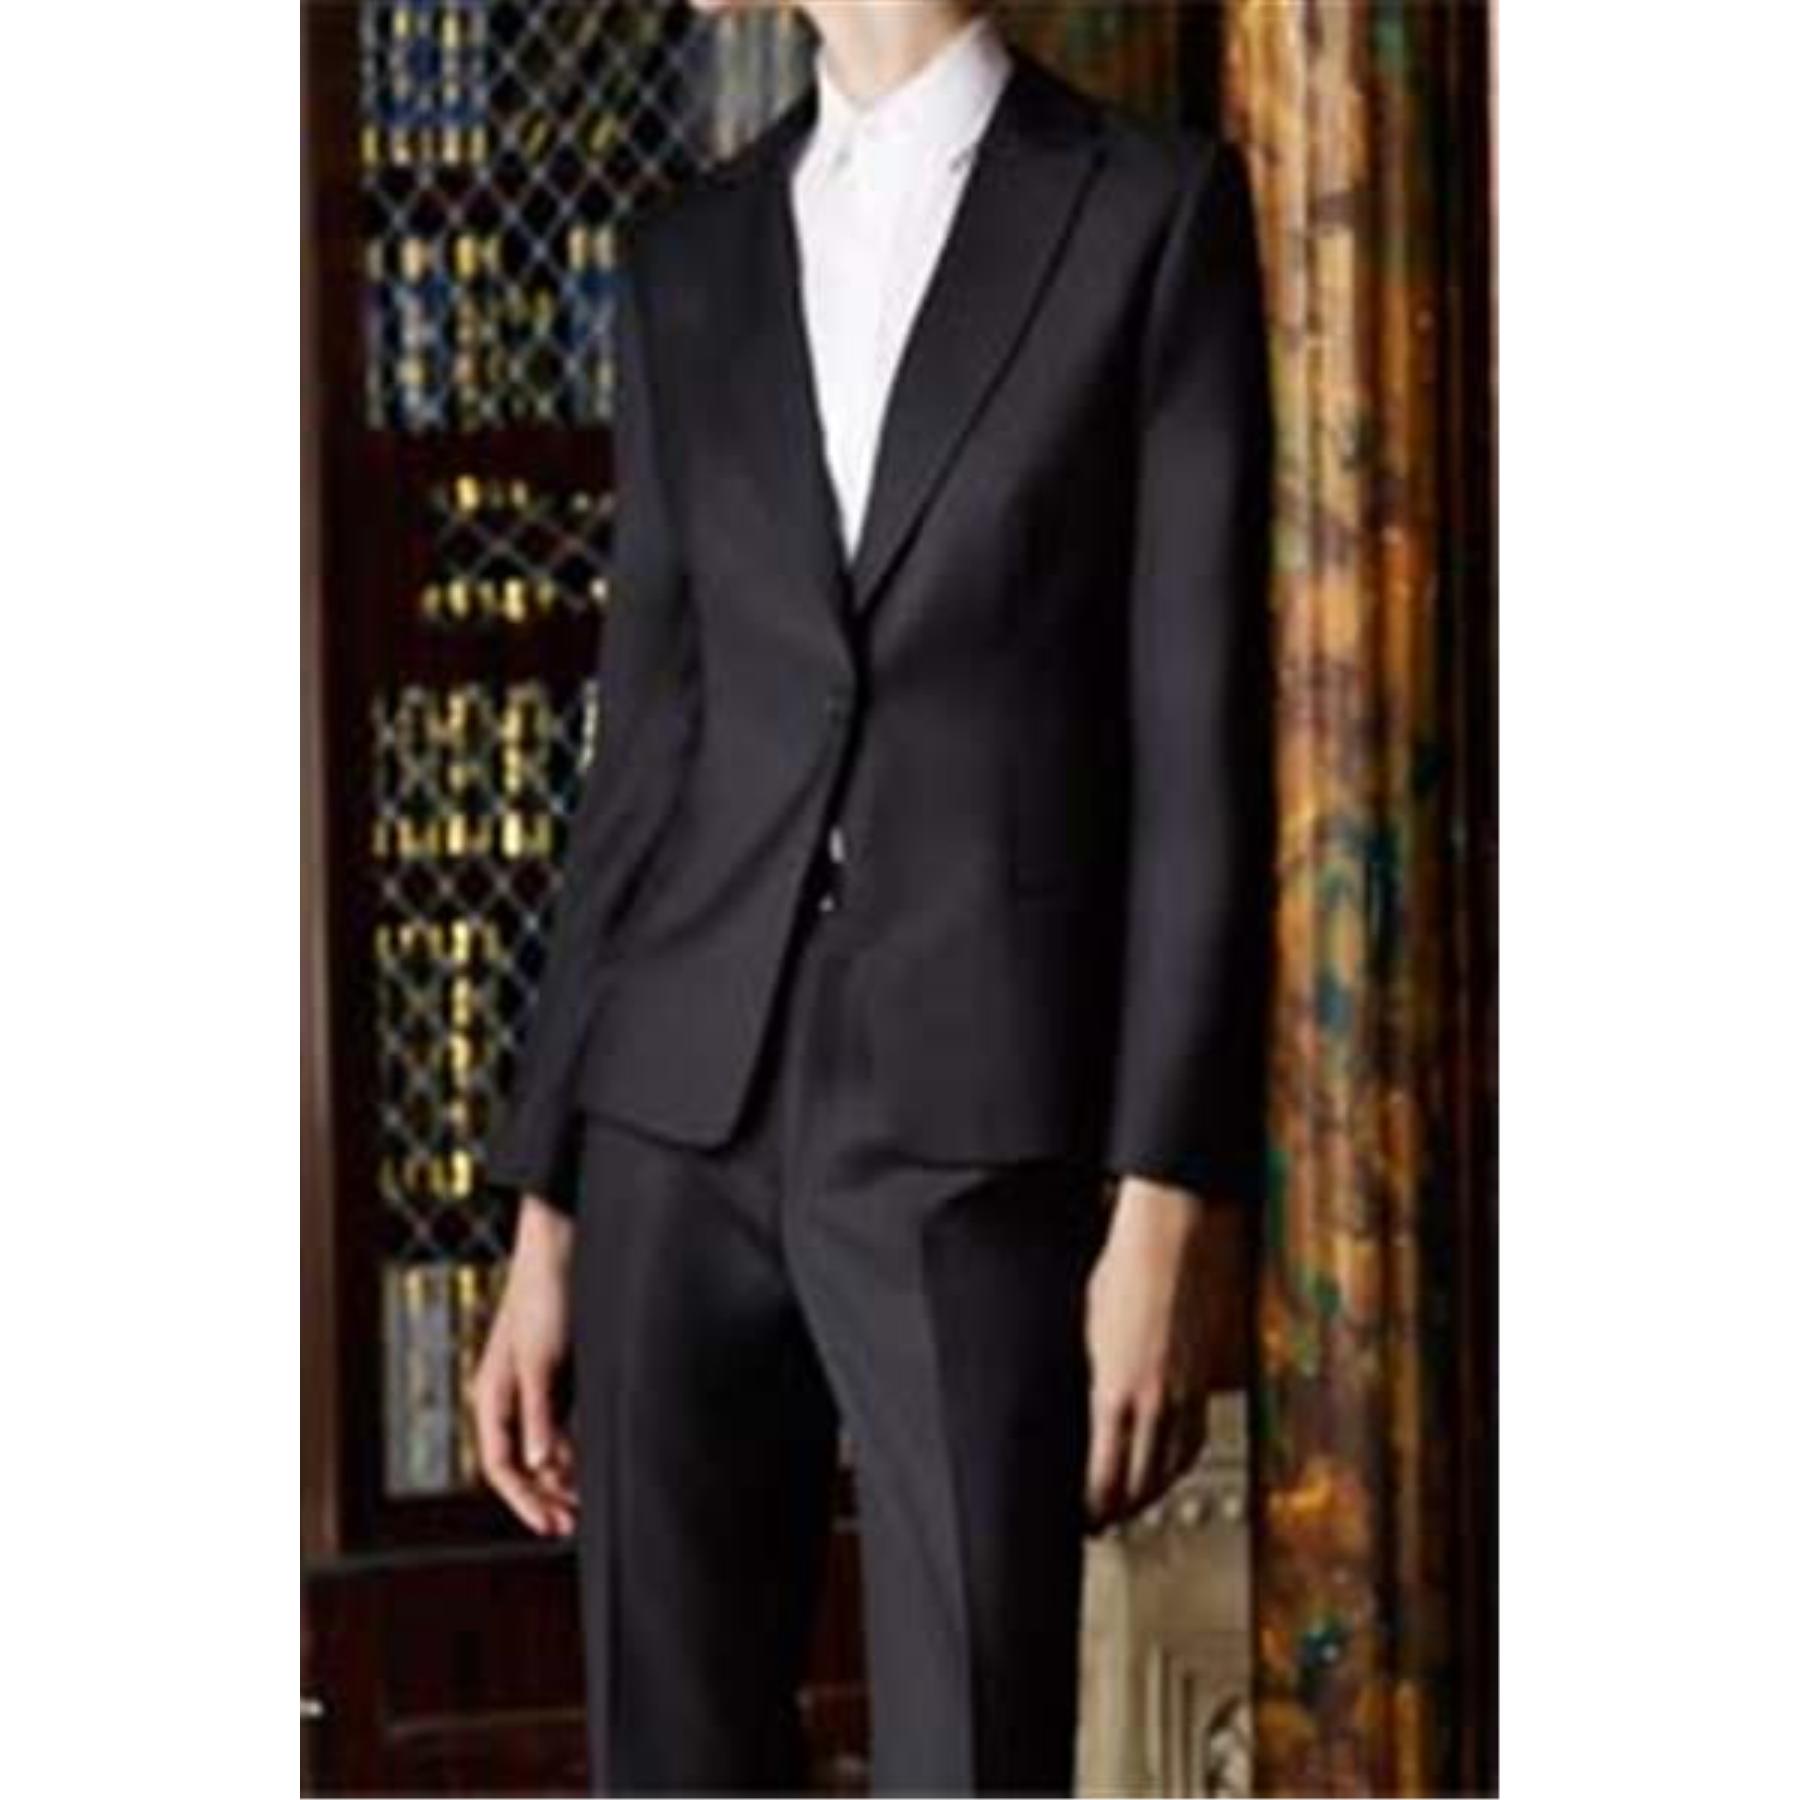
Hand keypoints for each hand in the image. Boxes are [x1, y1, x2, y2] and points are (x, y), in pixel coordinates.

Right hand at [469, 1193, 579, 1536]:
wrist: (562, 1244)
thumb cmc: (545, 1296)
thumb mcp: (540, 1360)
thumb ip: (538, 1413)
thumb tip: (537, 1465)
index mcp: (492, 1395)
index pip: (501, 1465)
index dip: (526, 1500)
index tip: (554, 1525)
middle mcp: (509, 1394)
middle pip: (521, 1462)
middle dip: (545, 1495)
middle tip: (574, 1523)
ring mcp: (534, 1383)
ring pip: (542, 1444)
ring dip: (562, 1474)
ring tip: (588, 1500)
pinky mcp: (559, 1370)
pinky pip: (561, 1422)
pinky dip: (574, 1445)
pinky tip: (595, 1458)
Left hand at [1084, 1175, 1211, 1530]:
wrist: (1173, 1237)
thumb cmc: (1123, 1270)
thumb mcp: (1085, 1331)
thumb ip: (1088, 1381)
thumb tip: (1082, 1412)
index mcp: (1116, 1396)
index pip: (1105, 1479)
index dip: (1092, 1509)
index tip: (1079, 1519)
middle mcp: (1156, 1404)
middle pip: (1142, 1484)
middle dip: (1120, 1511)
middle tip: (1102, 1522)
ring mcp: (1187, 1393)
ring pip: (1173, 1467)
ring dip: (1152, 1492)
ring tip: (1133, 1503)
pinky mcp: (1207, 1377)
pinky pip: (1196, 1436)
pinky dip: (1179, 1460)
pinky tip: (1170, 1462)